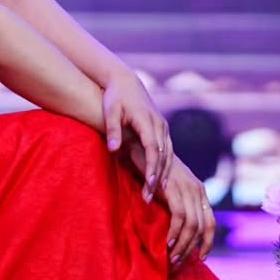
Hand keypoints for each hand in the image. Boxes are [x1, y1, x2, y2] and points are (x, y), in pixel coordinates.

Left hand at [102, 71, 171, 195]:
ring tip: (155, 195)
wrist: (126, 82)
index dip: (152, 168)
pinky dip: (165, 167)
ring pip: (169, 155)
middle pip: (163, 156)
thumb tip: (113, 149)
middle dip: (158, 178)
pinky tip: (160, 182)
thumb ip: (113, 130)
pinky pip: (168, 152)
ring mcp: (163, 127)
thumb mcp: (110, 111)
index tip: (150, 185)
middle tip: (149, 198)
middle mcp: (159, 125)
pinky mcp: (163, 129)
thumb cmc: (115, 97)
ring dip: (163, 175)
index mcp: (147, 120)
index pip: (153, 148)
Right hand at [126, 150, 215, 266]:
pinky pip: (180, 217)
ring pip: (193, 225)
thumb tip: (173, 230)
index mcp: (198, 190)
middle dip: (192, 249)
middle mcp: (197, 189)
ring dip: (183, 246)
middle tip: (178, 264)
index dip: (207, 242)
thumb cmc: (147, 167)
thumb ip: (173, 203)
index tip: (199, 258)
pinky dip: (175, 233)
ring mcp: (187, 187)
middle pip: (204, 227)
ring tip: (172, 259)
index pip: (210, 222)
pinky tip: (166, 244)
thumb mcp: (166, 188)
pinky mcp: (174, 187)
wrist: (137, 142)